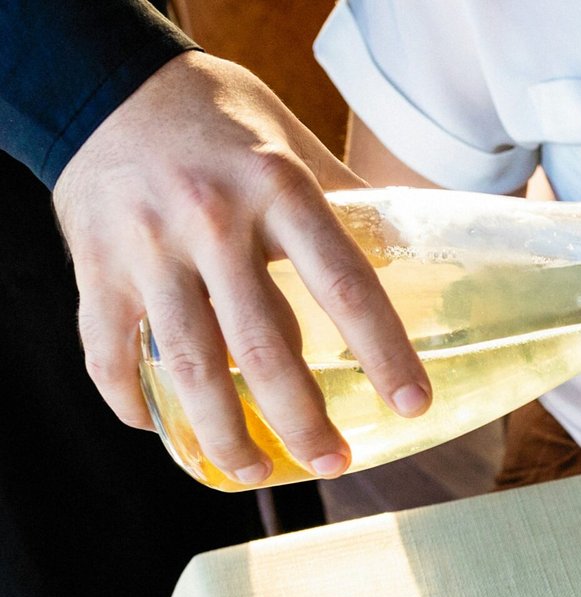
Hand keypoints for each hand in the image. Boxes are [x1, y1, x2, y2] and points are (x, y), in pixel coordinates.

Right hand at [53, 52, 429, 484]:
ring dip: (225, 434)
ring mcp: (147, 247)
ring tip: (256, 472)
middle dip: (304, 419)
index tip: (411, 404)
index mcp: (279, 188)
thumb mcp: (296, 144)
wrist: (108, 82)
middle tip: (334, 462)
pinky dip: (136, 404)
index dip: (383, 352)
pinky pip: (111, 355)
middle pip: (265, 347)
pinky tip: (166, 432)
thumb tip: (427, 249)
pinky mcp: (94, 268)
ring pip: (190, 367)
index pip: (346, 285)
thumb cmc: (222, 120)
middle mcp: (212, 219)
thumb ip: (349, 202)